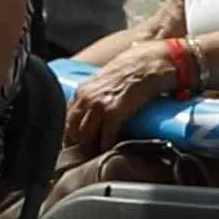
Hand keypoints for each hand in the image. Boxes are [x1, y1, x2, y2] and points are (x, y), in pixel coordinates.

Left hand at [65, 29, 189, 152]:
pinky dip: (106, 147)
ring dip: (91, 149)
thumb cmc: (134, 68)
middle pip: (72, 131)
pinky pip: (105, 136)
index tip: (76, 146)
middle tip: (86, 156)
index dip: (70, 135)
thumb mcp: (106, 79)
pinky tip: (108, 153)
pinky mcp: (115, 112)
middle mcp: (86, 98)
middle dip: (78, 145)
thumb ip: (97, 93)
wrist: (152, 60)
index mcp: (82, 91)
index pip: (66, 119)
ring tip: (97, 157)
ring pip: (85, 136)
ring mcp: (98, 105)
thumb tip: (96, 109)